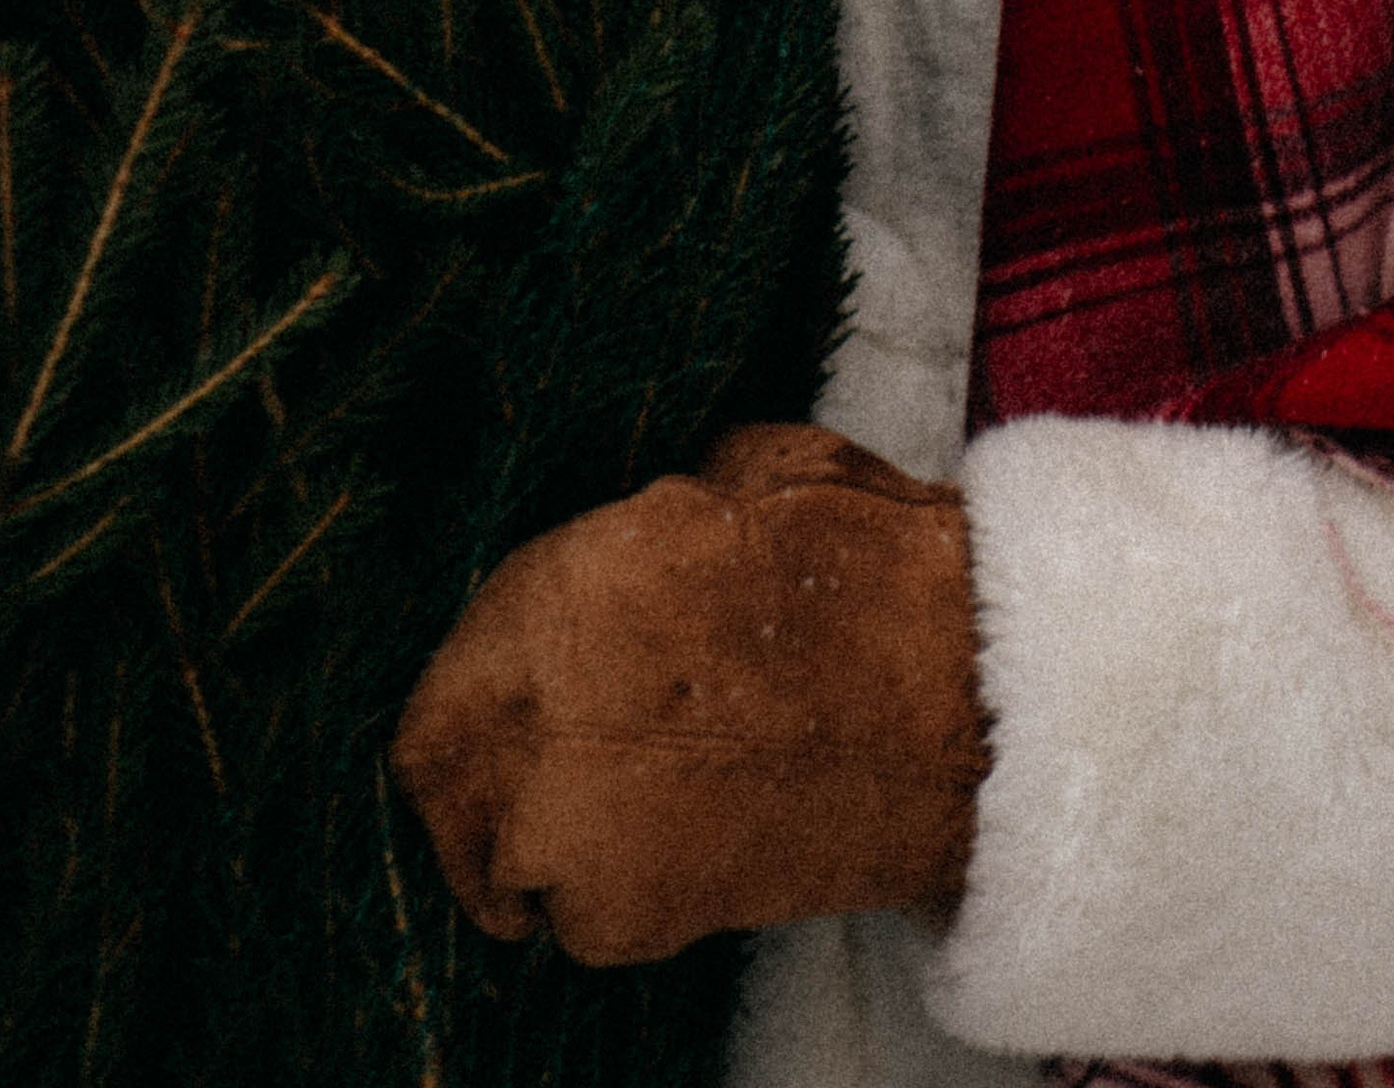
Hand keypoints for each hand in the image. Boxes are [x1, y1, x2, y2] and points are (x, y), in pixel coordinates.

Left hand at [390, 422, 989, 964]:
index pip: (444, 671)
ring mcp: (562, 826)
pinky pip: (580, 919)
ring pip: (502, 856)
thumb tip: (635, 528)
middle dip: (483, 773)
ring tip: (634, 810)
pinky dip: (615, 899)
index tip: (509, 696)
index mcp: (554, 589)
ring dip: (548, 840)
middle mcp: (529, 710)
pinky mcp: (620, 916)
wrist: (955, 705)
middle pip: (438, 773)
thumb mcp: (747, 474)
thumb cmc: (867, 571)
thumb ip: (653, 519)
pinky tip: (685, 848)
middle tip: (543, 774)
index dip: (477, 683)